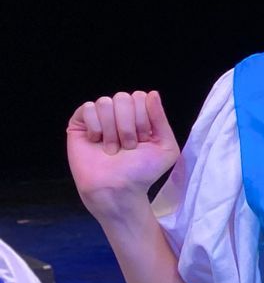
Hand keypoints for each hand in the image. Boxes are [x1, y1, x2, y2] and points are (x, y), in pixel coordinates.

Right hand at [68, 91, 179, 224]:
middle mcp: (119, 114)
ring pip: (105, 102)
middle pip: (123, 97)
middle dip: (128, 125)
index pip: (140, 97)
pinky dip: (95, 127)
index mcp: (140, 116)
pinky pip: (87, 108)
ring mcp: (99, 117)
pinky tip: (96, 141)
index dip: (143, 119)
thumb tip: (153, 94)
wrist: (118, 188)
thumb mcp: (165, 147)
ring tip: (112, 148)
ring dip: (111, 130)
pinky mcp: (80, 123)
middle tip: (128, 147)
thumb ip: (161, 120)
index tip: (144, 140)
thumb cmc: (143, 172)